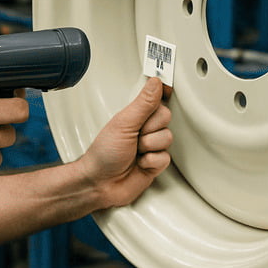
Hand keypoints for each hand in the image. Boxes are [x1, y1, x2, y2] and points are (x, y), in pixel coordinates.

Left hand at [78, 76, 172, 208]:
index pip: (156, 99)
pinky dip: (151, 162)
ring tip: (135, 152)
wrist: (100, 184)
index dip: (160, 97)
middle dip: (150, 128)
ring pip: (167, 138)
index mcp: (134, 115)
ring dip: (149, 147)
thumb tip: (155, 83)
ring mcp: (151, 146)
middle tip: (135, 135)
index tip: (162, 95)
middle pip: (166, 117)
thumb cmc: (103, 153)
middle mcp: (144, 128)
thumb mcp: (123, 123)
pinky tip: (140, 164)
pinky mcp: (156, 163)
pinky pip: (166, 157)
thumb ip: (143, 103)